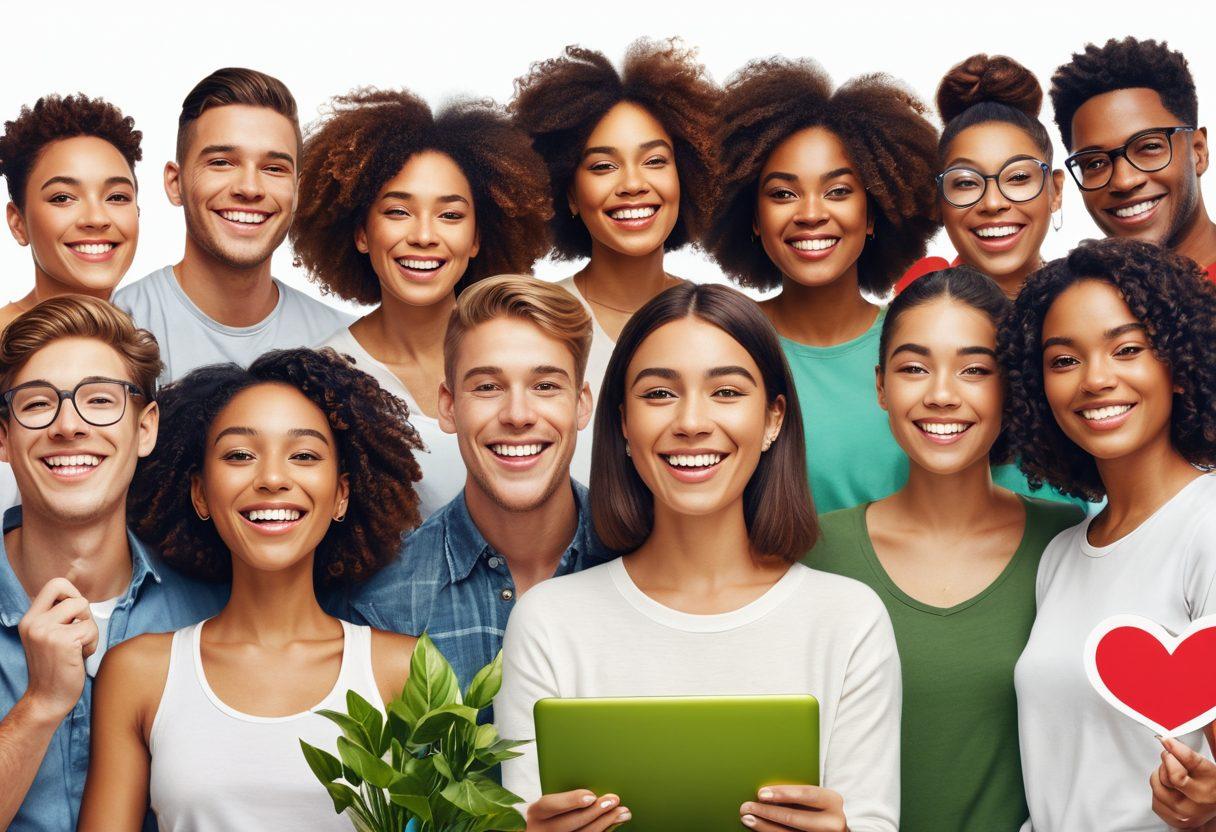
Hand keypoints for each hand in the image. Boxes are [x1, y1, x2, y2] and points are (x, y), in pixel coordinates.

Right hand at [16, 578, 96, 723]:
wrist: (47, 699)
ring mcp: (46, 631)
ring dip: (90, 630)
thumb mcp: (47, 637)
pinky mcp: (62, 641)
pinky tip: (79, 657)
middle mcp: (34, 622)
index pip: (54, 584)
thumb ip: (57, 617)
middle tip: (78, 632)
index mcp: (30, 619)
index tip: (76, 614)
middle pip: (75, 596)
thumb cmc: (55, 668)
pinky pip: (91, 629)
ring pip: (85, 611)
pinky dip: (92, 643)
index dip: (72, 593)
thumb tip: (78, 597)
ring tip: (78, 648)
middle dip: (84, 612)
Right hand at [526, 789, 630, 831]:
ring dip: (606, 822)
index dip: (570, 800)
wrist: (544, 831)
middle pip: (570, 823)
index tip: (590, 796)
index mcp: (535, 812)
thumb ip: (566, 796)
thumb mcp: (551, 801)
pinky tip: (614, 822)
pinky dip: (604, 830)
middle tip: (613, 800)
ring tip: (622, 812)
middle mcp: (541, 830)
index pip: (549, 805)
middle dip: (595, 811)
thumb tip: (594, 787)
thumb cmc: (551, 811)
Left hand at [740, 785, 846, 831]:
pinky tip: (760, 829)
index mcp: (833, 801)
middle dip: (768, 812)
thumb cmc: (819, 808)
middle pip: (795, 817)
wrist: (833, 829)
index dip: (783, 793)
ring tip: (748, 819)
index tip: (761, 793)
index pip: (806, 794)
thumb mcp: (816, 798)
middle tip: (747, 806)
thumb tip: (765, 791)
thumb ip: (798, 794)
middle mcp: (833, 822)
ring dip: (764, 826)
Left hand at [1151, 737, 1215, 829]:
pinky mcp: (1174, 820)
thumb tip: (1167, 741)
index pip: (1191, 762)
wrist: (1213, 807)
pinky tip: (1171, 791)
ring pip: (1158, 785)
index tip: (1167, 740)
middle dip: (1167, 761)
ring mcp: (1187, 812)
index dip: (1175, 748)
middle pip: (1171, 775)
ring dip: (1160, 776)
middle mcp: (1200, 799)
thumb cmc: (1208, 785)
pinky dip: (1159, 791)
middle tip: (1171, 759)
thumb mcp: (1204, 767)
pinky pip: (1154, 799)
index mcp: (1212, 781)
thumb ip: (1187, 755)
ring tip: (1173, 777)